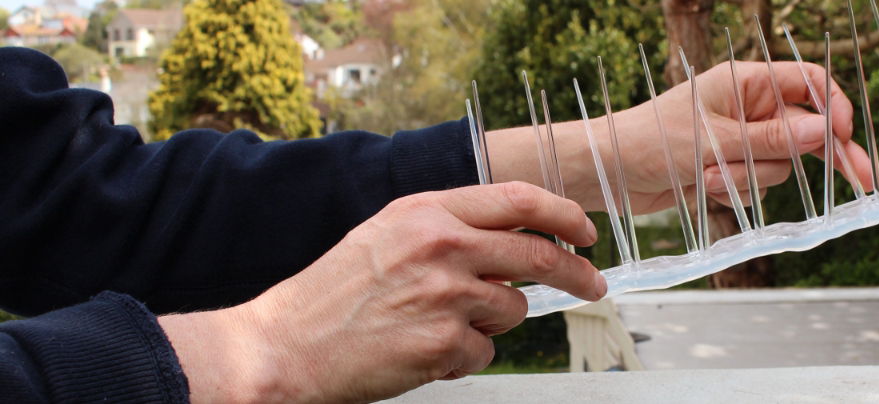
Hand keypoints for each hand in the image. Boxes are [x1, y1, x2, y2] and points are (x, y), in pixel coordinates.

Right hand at [160, 182, 603, 402]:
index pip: (519, 200)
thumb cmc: (334, 293)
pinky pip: (484, 351)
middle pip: (538, 257)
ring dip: (491, 321)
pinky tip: (421, 349)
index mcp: (427, 212)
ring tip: (438, 323)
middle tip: (592, 285)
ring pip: (512, 310)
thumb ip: (450, 226)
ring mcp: (445, 296)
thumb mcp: (390, 234)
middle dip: (577, 273)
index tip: (585, 231)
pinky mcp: (443, 343)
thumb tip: (514, 236)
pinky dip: (462, 356)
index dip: (564, 214)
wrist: (286, 345)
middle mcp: (441, 246)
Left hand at [489, 60, 872, 213]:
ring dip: (750, 180)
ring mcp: (740, 141)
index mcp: (746, 82)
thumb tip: (825, 131)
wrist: (607, 173)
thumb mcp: (713, 140)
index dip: (834, 108)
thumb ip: (771, 141)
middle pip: (805, 130)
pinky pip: (755, 186)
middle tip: (862, 181)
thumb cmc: (648, 140)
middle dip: (822, 156)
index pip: (809, 84)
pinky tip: (702, 188)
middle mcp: (748, 109)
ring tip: (710, 177)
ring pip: (779, 167)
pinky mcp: (728, 170)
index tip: (844, 137)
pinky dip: (734, 193)